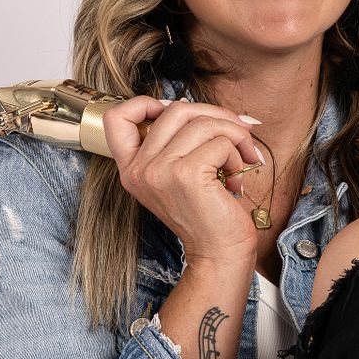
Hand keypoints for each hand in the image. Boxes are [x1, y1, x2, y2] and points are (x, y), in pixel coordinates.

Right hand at [101, 95, 263, 266]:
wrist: (218, 255)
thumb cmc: (206, 215)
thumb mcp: (178, 176)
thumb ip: (175, 143)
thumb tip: (195, 105)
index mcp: (132, 169)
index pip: (117, 117)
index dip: (146, 103)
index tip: (178, 113)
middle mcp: (139, 169)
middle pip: (175, 109)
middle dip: (215, 115)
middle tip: (237, 133)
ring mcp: (159, 171)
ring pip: (202, 122)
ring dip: (234, 135)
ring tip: (241, 158)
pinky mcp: (186, 175)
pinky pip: (221, 142)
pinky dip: (237, 155)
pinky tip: (235, 178)